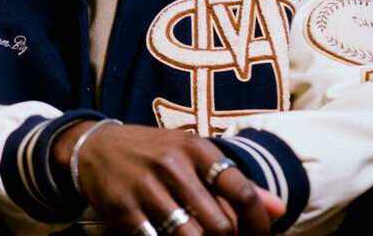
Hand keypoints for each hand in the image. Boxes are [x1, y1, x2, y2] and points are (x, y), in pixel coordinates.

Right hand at [54, 123, 281, 235]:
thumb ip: (234, 182)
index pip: (243, 192)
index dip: (258, 225)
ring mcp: (144, 188)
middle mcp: (172, 165)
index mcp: (197, 149)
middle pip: (220, 224)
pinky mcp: (121, 208)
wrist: (93, 146)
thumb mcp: (193, 155)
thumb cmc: (153, 153)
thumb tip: (279, 209)